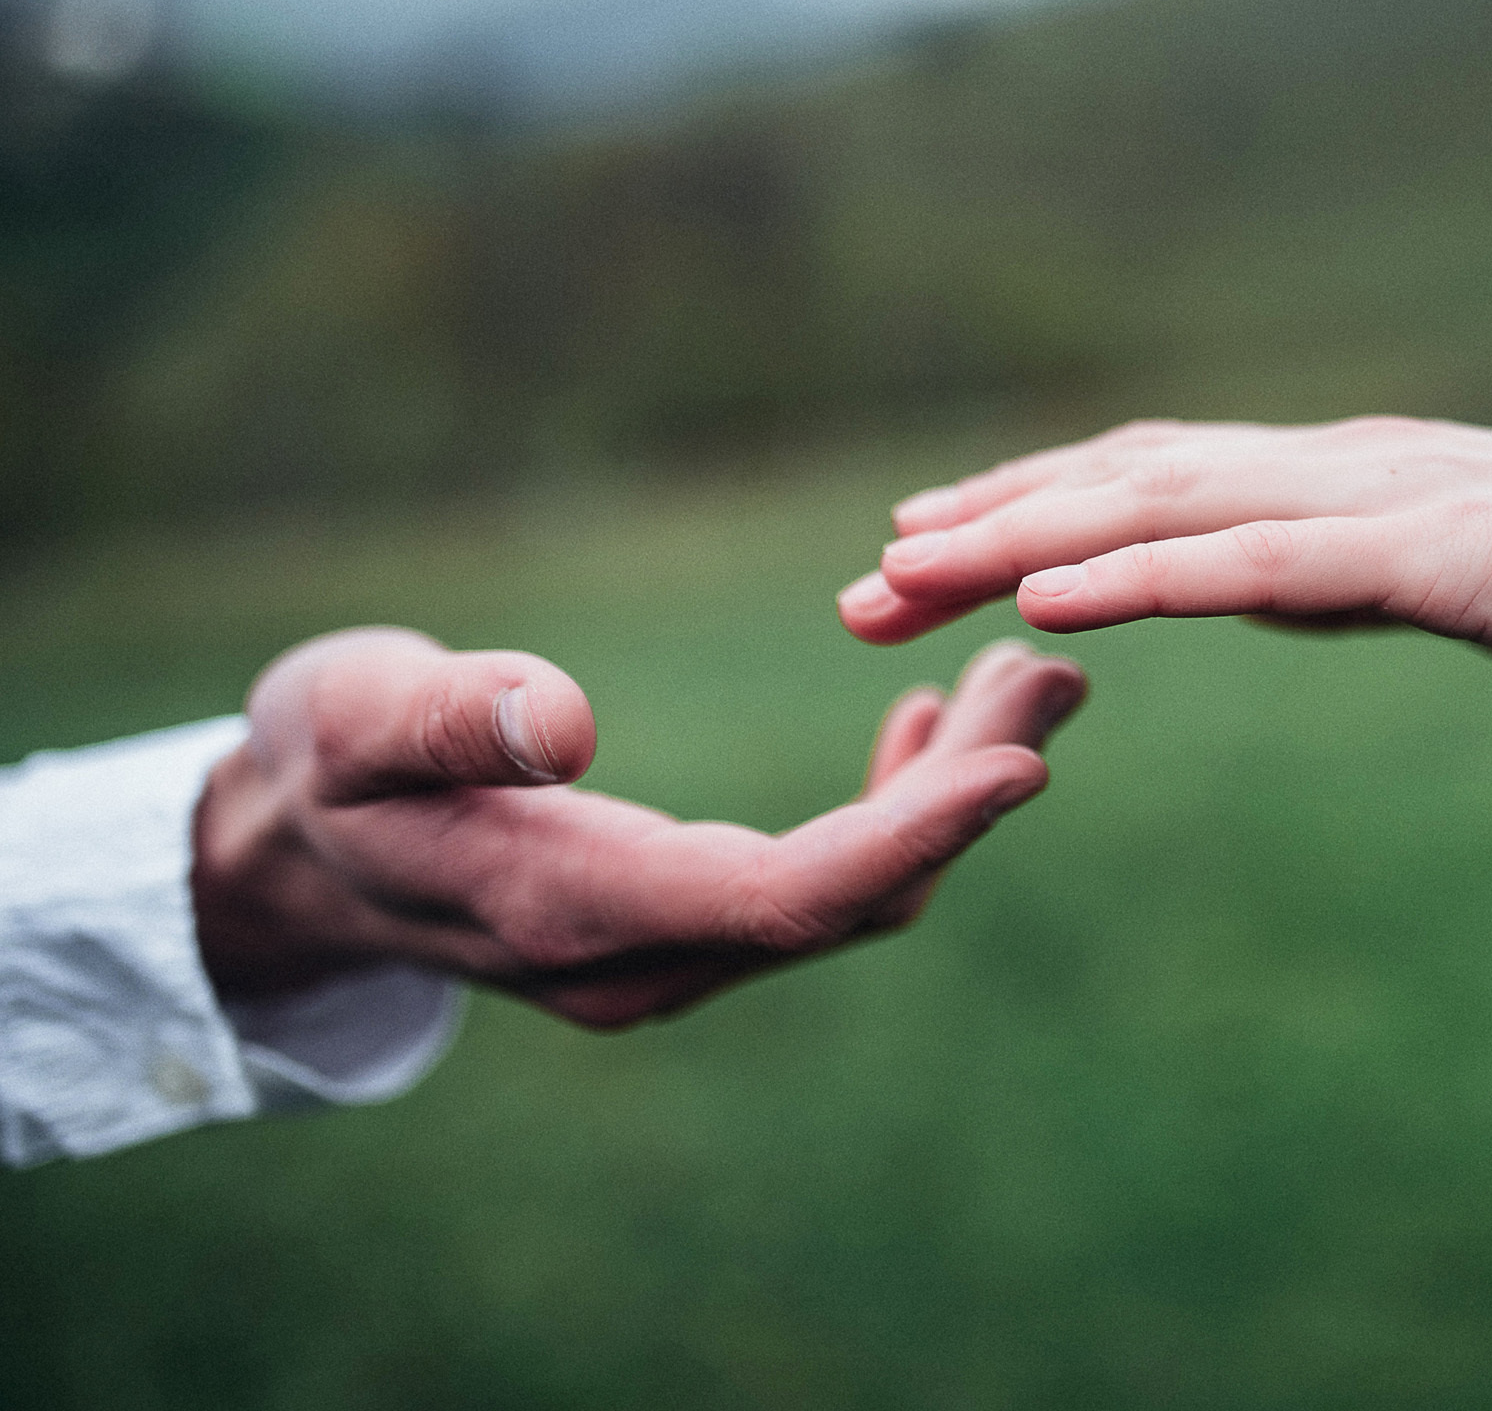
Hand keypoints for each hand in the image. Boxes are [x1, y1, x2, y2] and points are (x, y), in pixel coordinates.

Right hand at [190, 628, 1084, 1026]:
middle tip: (1060, 673)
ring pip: (850, 891)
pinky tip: (926, 718)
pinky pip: (816, 881)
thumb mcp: (353, 717)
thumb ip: (447, 719)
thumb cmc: (319, 765)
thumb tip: (566, 716)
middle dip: (966, 798)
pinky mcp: (681, 916)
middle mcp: (644, 959)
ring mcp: (668, 951)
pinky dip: (890, 808)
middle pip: (851, 897)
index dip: (912, 836)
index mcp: (576, 912)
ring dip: (946, 796)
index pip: (786, 896)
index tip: (1023, 763)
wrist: (289, 852)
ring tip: (1028, 677)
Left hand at [838, 417, 1491, 707]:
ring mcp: (1386, 501)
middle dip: (981, 527)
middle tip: (862, 582)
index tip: (927, 551)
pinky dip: (1140, 574)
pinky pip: (1258, 565)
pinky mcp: (1435, 556)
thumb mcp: (1458, 582)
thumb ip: (1348, 572)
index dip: (1030, 509)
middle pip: (1125, 485)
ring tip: (901, 574)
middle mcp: (1345, 466)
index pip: (1154, 483)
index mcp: (1349, 477)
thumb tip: (1255, 581)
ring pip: (1162, 510)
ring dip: (1018, 539)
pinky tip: (1043, 595)